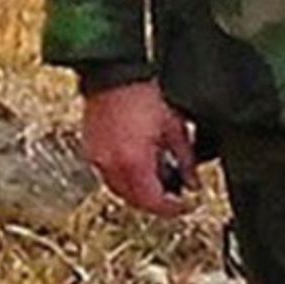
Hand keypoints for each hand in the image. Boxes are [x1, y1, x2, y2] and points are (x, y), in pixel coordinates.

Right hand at [80, 80, 196, 217]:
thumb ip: (186, 161)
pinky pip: (109, 176)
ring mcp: (98, 159)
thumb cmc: (143, 96)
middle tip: (176, 196)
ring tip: (161, 179)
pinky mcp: (91, 151)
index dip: (173, 208)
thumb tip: (193, 183)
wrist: (113, 75)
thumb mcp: (175, 129)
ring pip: (120, 191)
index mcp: (133, 163)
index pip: (153, 202)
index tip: (188, 205)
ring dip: (140, 192)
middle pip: (135, 201)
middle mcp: (111, 166)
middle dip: (157, 203)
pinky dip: (126, 179)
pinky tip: (142, 166)